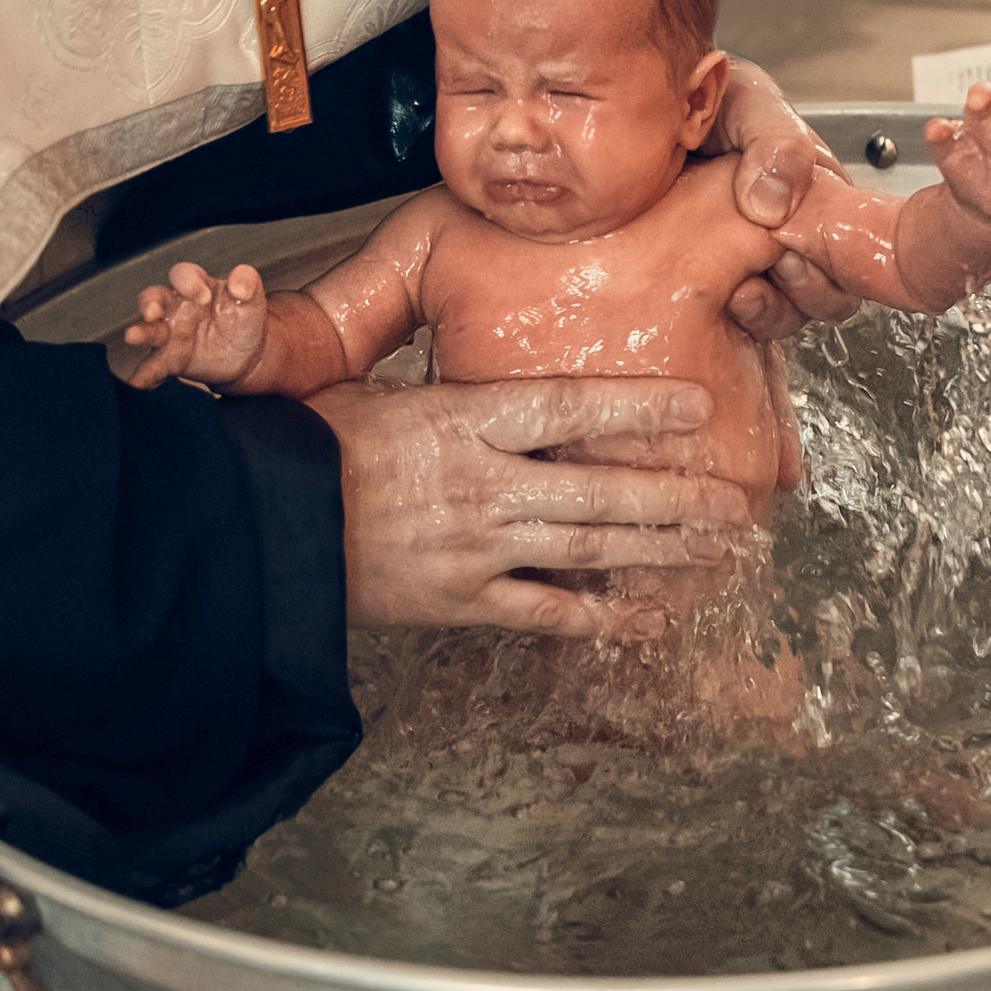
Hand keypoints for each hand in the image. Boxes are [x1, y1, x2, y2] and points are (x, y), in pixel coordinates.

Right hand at [122, 262, 267, 389]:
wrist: (247, 354)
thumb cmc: (243, 319)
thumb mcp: (251, 297)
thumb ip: (247, 283)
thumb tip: (239, 285)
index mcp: (195, 287)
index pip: (183, 275)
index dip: (189, 282)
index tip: (204, 297)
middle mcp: (175, 307)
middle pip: (153, 298)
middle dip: (149, 303)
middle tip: (152, 311)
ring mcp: (169, 335)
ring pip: (148, 330)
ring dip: (140, 332)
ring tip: (132, 336)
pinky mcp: (169, 360)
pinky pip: (153, 367)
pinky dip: (144, 375)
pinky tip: (138, 383)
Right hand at [307, 377, 752, 639]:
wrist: (256, 528)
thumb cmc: (304, 450)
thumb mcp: (367, 391)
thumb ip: (436, 389)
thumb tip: (480, 373)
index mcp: (461, 420)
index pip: (569, 406)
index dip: (639, 408)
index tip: (696, 405)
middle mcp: (481, 484)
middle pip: (600, 488)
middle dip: (675, 496)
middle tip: (734, 500)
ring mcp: (475, 548)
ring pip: (588, 549)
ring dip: (658, 548)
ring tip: (716, 546)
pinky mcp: (460, 601)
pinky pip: (545, 612)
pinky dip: (600, 618)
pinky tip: (648, 617)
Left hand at [706, 57, 861, 341]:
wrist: (636, 114)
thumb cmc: (703, 96)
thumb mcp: (747, 100)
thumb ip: (776, 141)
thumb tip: (778, 204)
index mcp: (817, 190)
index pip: (854, 242)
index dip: (838, 253)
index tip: (801, 242)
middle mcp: (795, 233)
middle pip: (832, 290)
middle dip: (811, 289)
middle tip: (779, 263)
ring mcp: (755, 265)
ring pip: (791, 314)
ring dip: (775, 309)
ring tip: (742, 290)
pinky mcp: (715, 287)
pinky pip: (742, 325)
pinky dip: (737, 319)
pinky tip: (718, 299)